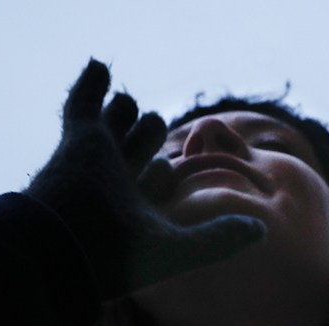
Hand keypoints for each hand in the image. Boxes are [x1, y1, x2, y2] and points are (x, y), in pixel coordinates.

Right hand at [26, 59, 263, 298]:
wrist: (67, 248)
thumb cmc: (121, 256)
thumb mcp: (180, 251)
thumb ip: (221, 239)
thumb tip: (261, 230)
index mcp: (139, 206)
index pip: (159, 175)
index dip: (168, 169)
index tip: (175, 169)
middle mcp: (118, 180)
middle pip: (138, 143)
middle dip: (147, 132)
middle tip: (153, 125)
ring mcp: (98, 158)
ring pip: (118, 121)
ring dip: (127, 109)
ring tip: (129, 104)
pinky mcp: (80, 139)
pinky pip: (83, 103)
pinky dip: (91, 82)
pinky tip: (99, 65)